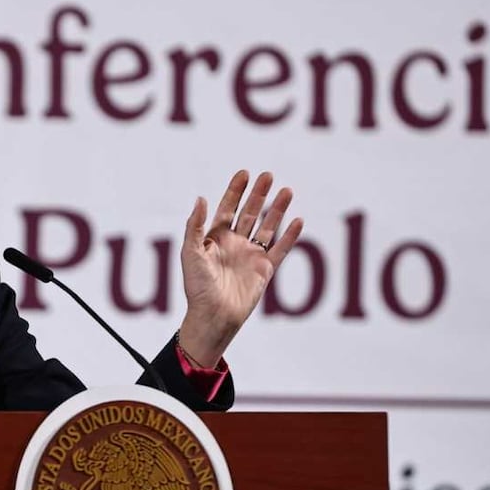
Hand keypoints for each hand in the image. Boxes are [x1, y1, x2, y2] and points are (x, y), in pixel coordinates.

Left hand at [178, 170, 302, 365]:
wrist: (213, 316)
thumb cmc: (197, 287)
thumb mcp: (191, 253)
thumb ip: (195, 226)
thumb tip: (201, 198)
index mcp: (215, 238)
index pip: (227, 208)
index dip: (235, 191)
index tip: (244, 173)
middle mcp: (234, 244)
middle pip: (250, 213)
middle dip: (258, 194)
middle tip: (268, 175)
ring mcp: (251, 255)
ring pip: (267, 227)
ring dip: (277, 209)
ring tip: (287, 190)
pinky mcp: (265, 270)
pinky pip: (280, 249)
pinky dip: (290, 236)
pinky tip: (298, 220)